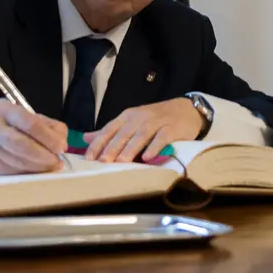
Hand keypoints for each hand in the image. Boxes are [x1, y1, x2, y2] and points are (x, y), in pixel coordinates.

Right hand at [0, 99, 68, 174]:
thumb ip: (50, 127)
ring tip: (51, 166)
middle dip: (43, 155)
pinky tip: (38, 170)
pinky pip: (13, 172)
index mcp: (4, 109)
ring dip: (38, 167)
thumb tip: (62, 144)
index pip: (29, 123)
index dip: (48, 137)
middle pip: (21, 144)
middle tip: (57, 161)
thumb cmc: (13, 126)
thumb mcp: (30, 117)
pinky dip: (29, 173)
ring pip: (17, 161)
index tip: (61, 147)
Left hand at [83, 97, 204, 162]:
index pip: (109, 129)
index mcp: (128, 116)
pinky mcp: (172, 128)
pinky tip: (148, 157)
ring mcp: (157, 121)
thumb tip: (85, 138)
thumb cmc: (156, 118)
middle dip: (112, 147)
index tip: (88, 158)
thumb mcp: (131, 121)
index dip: (99, 143)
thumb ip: (110, 131)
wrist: (186, 109)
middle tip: (102, 162)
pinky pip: (162, 137)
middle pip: (124, 132)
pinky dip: (154, 147)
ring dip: (131, 148)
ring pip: (141, 135)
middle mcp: (140, 117)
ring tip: (122, 162)